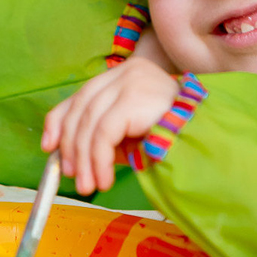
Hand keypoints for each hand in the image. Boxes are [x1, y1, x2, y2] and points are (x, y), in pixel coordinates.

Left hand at [42, 57, 178, 194]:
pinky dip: (99, 159)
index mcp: (125, 73)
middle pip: (82, 106)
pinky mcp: (133, 96)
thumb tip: (69, 155)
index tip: (49, 146)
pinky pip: (104, 133)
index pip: (82, 93)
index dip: (59, 120)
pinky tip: (105, 178)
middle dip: (72, 146)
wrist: (207, 134)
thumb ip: (103, 133)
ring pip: (90, 122)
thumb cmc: (174, 133)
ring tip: (92, 186)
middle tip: (74, 177)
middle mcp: (126, 70)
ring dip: (86, 160)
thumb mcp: (131, 132)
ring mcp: (130, 79)